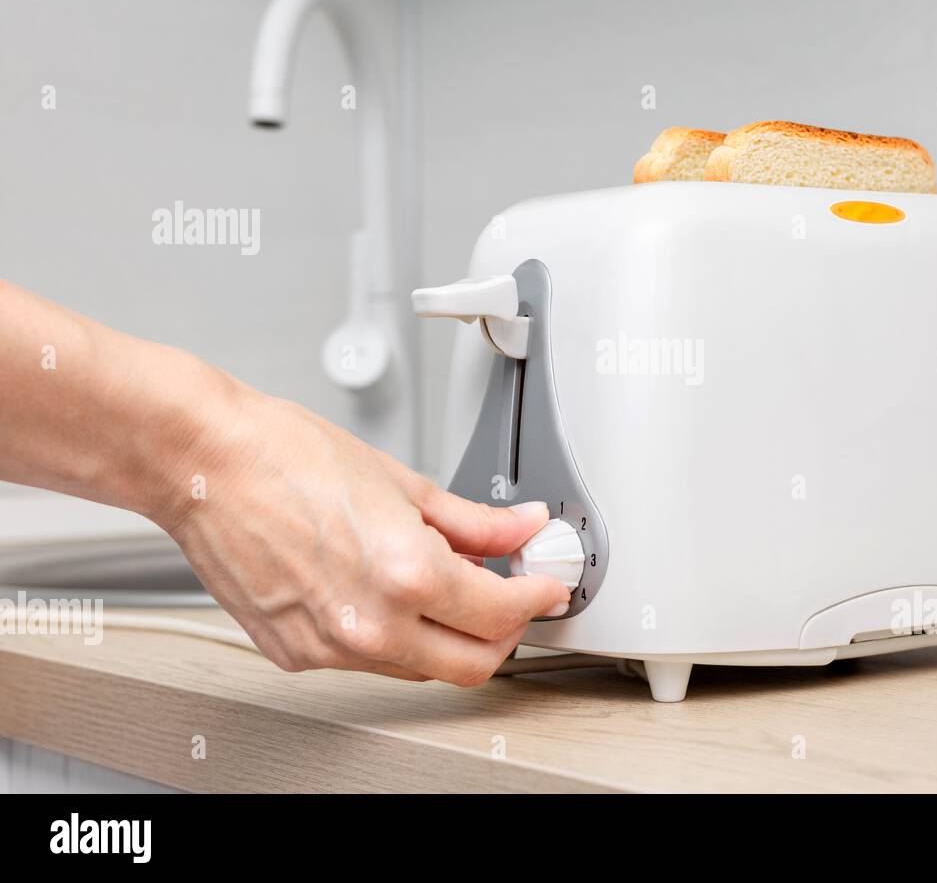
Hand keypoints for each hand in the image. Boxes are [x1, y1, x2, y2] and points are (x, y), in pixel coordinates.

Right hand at [153, 390, 570, 684]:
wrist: (203, 463)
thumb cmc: (286, 457)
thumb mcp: (403, 483)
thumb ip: (474, 521)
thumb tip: (520, 529)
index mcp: (406, 577)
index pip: (501, 615)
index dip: (535, 598)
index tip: (544, 585)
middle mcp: (369, 625)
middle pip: (471, 664)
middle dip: (504, 633)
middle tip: (511, 594)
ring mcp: (328, 649)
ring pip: (418, 666)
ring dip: (447, 636)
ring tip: (446, 583)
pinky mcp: (294, 655)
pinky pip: (366, 661)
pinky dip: (392, 634)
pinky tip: (386, 590)